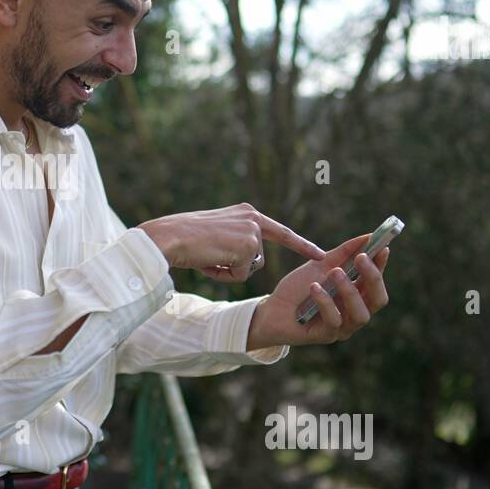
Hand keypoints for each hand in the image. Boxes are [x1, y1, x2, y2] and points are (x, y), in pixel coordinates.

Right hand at [136, 203, 325, 283]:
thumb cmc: (183, 238)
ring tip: (206, 257)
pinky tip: (208, 261)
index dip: (300, 244)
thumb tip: (244, 263)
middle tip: (210, 259)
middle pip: (256, 259)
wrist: (169, 236)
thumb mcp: (214, 234)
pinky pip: (239, 275)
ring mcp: (252, 232)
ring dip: (227, 271)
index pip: (278, 231)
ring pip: (248, 268)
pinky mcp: (247, 247)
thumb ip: (233, 241)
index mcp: (245, 212)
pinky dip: (222, 275)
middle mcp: (252, 218)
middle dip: (236, 267)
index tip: (320, 254)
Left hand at [247, 233, 390, 348]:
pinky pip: (334, 320)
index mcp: (356, 295)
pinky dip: (325, 301)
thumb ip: (344, 253)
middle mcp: (354, 312)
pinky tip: (314, 287)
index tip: (382, 247)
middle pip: (378, 300)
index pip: (376, 281)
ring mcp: (343, 327)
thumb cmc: (298, 288)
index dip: (381, 265)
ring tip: (334, 272)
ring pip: (361, 314)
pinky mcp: (327, 336)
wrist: (271, 308)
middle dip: (372, 277)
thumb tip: (369, 236)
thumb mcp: (321, 265)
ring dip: (350, 290)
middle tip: (361, 258)